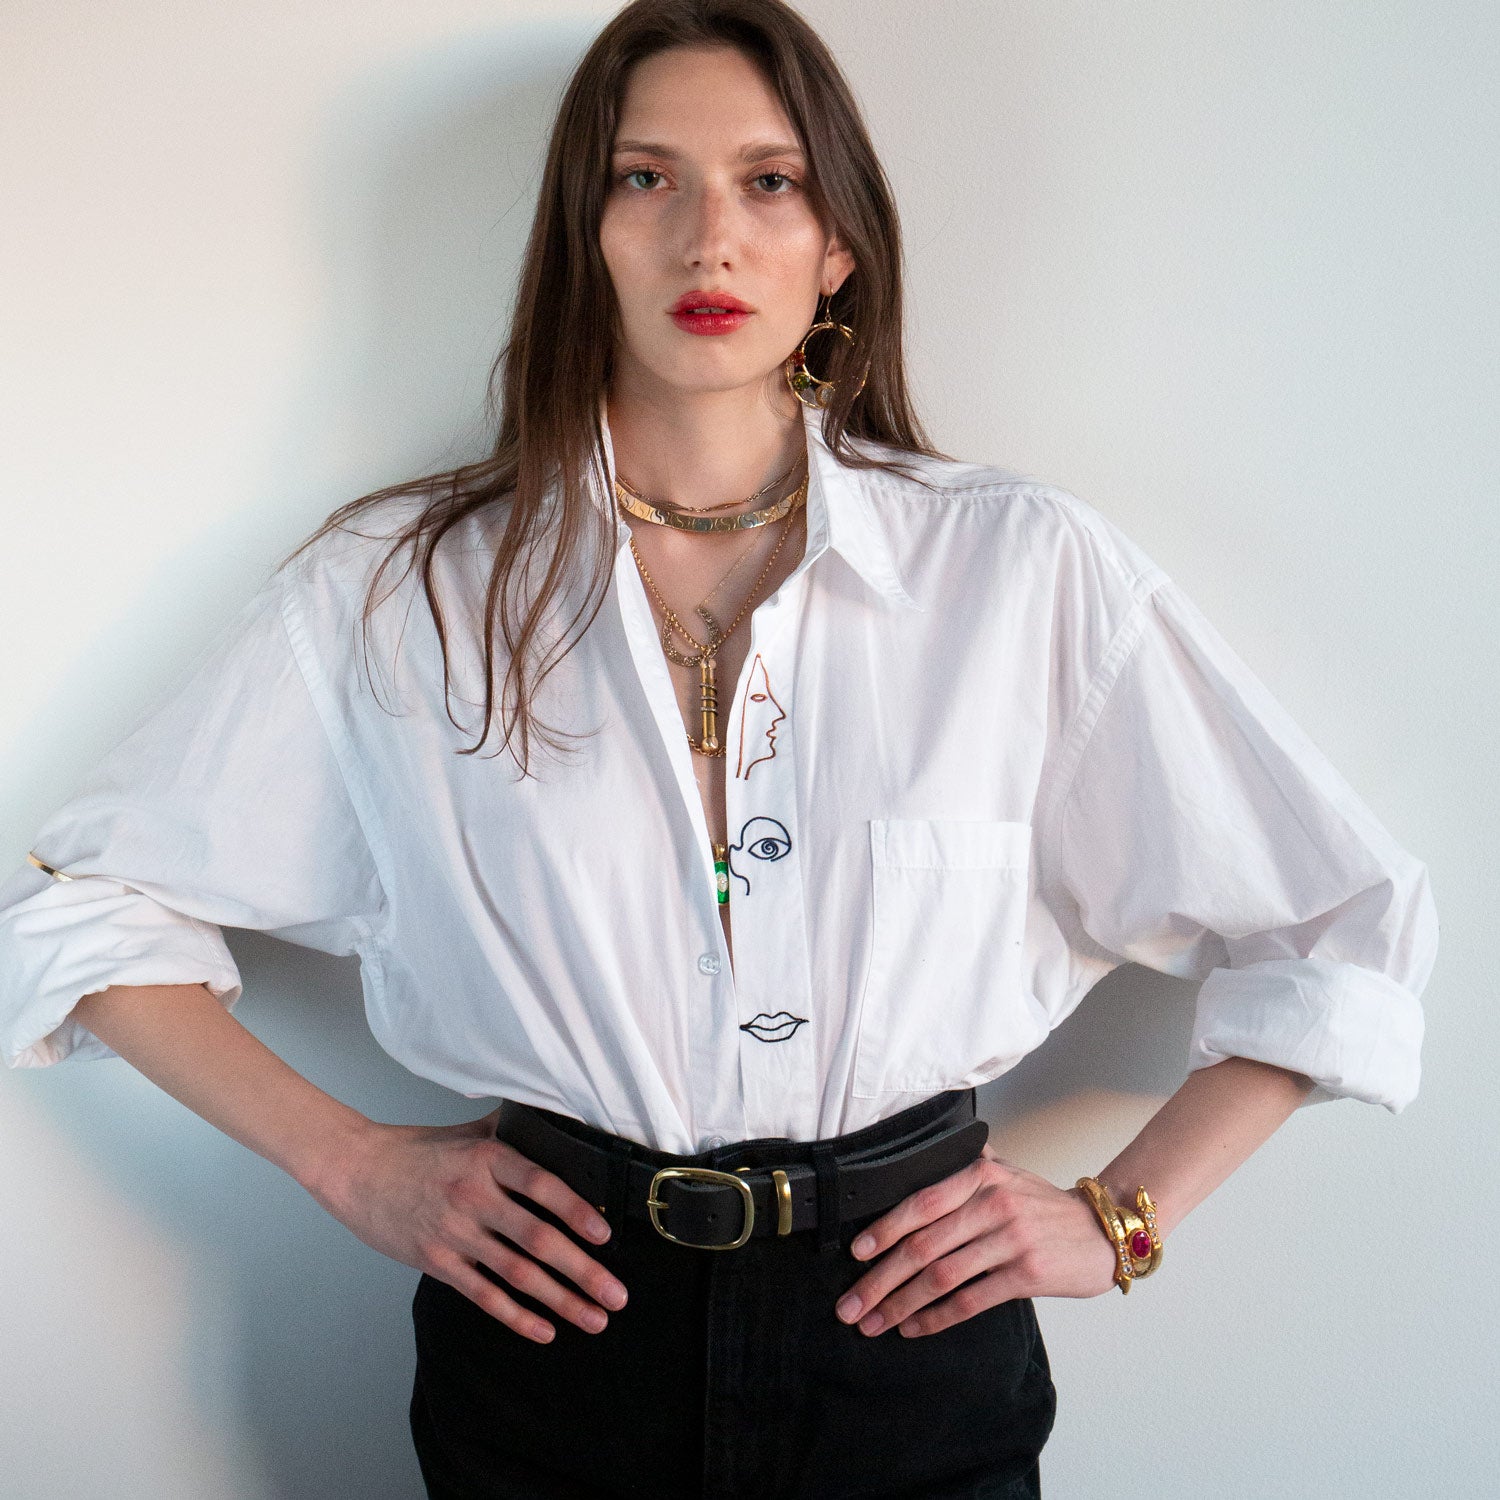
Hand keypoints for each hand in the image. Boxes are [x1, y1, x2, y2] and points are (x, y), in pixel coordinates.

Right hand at [308, 1110, 628, 1343]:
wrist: (356, 1170)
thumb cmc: (416, 1149)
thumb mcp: (468, 1130)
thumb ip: (513, 1132)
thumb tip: (560, 1130)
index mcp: (487, 1157)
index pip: (543, 1185)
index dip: (577, 1211)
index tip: (605, 1236)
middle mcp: (474, 1196)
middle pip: (538, 1239)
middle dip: (584, 1271)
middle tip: (617, 1295)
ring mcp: (455, 1233)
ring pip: (518, 1274)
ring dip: (561, 1300)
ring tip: (594, 1318)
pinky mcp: (437, 1262)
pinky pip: (484, 1295)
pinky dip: (516, 1315)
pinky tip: (544, 1328)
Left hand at [833, 1144, 1119, 1337]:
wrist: (1102, 1231)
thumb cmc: (1043, 1205)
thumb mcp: (1006, 1172)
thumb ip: (964, 1166)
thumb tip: (913, 1162)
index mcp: (981, 1174)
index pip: (921, 1202)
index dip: (885, 1229)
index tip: (856, 1253)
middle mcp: (993, 1203)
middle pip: (923, 1245)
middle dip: (880, 1278)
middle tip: (850, 1305)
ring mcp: (1011, 1239)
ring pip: (941, 1276)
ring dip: (901, 1304)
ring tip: (874, 1323)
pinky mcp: (1027, 1274)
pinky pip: (970, 1300)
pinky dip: (937, 1317)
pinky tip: (913, 1328)